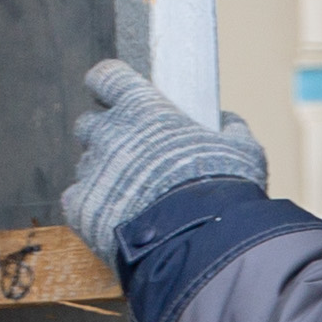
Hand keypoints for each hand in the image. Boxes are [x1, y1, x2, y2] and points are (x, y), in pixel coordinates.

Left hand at [61, 56, 269, 263]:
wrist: (201, 243)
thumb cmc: (222, 191)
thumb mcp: (243, 152)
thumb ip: (231, 130)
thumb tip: (227, 122)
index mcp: (143, 108)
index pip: (107, 77)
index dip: (110, 86)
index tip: (114, 95)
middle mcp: (109, 133)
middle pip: (92, 124)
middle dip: (108, 137)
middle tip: (135, 158)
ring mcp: (91, 170)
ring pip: (88, 165)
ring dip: (106, 176)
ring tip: (136, 199)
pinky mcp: (80, 206)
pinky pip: (78, 200)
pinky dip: (95, 208)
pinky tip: (121, 221)